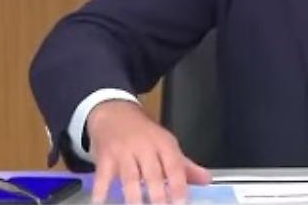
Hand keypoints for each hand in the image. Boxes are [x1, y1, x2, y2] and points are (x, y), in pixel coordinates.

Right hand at [86, 100, 211, 203]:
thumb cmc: (144, 134)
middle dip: (158, 195)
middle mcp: (145, 147)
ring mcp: (124, 152)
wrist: (113, 111)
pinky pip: (103, 176)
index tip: (181, 203)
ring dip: (134, 197)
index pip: (175, 166)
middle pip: (153, 174)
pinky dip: (101, 190)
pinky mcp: (105, 157)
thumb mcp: (165, 144)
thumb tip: (206, 180)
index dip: (179, 186)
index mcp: (164, 144)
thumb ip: (184, 166)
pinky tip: (100, 202)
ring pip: (130, 177)